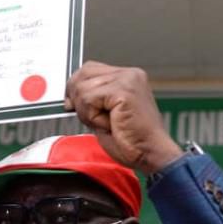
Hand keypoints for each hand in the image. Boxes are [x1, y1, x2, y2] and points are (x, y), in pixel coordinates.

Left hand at [64, 61, 182, 173]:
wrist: (152, 154)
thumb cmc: (133, 141)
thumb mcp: (105, 114)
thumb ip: (91, 100)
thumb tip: (70, 95)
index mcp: (128, 77)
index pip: (89, 69)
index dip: (76, 87)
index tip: (72, 104)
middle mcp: (130, 74)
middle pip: (83, 74)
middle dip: (77, 98)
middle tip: (90, 118)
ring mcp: (128, 80)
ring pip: (83, 88)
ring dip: (87, 112)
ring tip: (106, 124)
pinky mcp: (124, 91)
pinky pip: (89, 99)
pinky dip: (92, 117)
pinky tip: (109, 125)